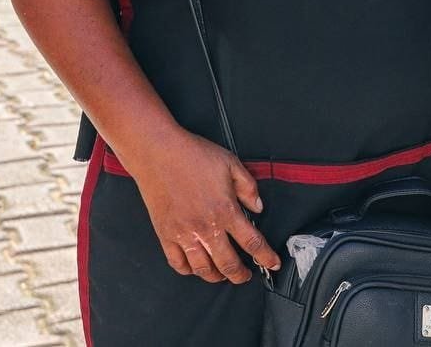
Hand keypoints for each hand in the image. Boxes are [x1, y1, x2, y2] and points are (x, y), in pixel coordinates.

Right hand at [128, 127, 280, 283]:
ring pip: (203, 269)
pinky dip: (189, 270)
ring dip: (216, 277)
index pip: (252, 242)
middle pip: (228, 264)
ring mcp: (184, 234)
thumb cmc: (193, 155)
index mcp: (225, 210)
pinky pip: (178, 263)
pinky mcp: (165, 235)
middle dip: (241, 275)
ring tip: (223, 276)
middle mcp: (206, 227)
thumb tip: (258, 207)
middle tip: (246, 276)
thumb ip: (248, 188)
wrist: (158, 153)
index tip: (272, 262)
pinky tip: (196, 267)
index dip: (265, 256)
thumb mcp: (231, 163)